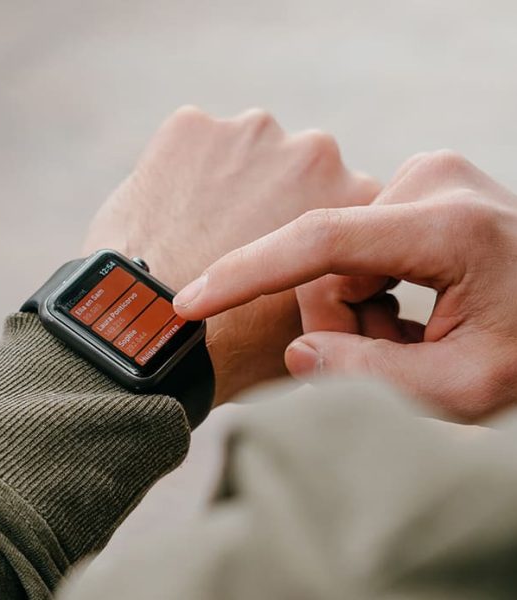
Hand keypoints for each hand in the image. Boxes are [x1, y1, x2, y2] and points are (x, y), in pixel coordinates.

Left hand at [83, 106, 379, 404]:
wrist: (154, 335)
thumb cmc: (238, 347)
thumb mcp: (320, 326)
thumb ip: (341, 283)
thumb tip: (340, 281)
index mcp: (359, 199)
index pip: (342, 201)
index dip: (309, 231)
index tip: (282, 257)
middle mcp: (314, 151)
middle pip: (294, 168)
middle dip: (272, 197)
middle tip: (236, 245)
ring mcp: (250, 132)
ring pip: (241, 151)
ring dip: (229, 181)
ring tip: (197, 236)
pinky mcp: (191, 126)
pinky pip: (188, 144)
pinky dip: (178, 172)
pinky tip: (165, 217)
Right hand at [174, 150, 516, 420]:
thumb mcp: (464, 389)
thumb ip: (371, 378)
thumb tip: (295, 351)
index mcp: (451, 227)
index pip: (321, 241)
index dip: (246, 274)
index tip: (189, 302)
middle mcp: (433, 181)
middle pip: (326, 263)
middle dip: (339, 323)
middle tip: (391, 362)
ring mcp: (427, 177)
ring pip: (337, 258)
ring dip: (357, 312)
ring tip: (412, 341)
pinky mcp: (422, 185)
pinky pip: (357, 245)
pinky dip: (371, 291)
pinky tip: (413, 314)